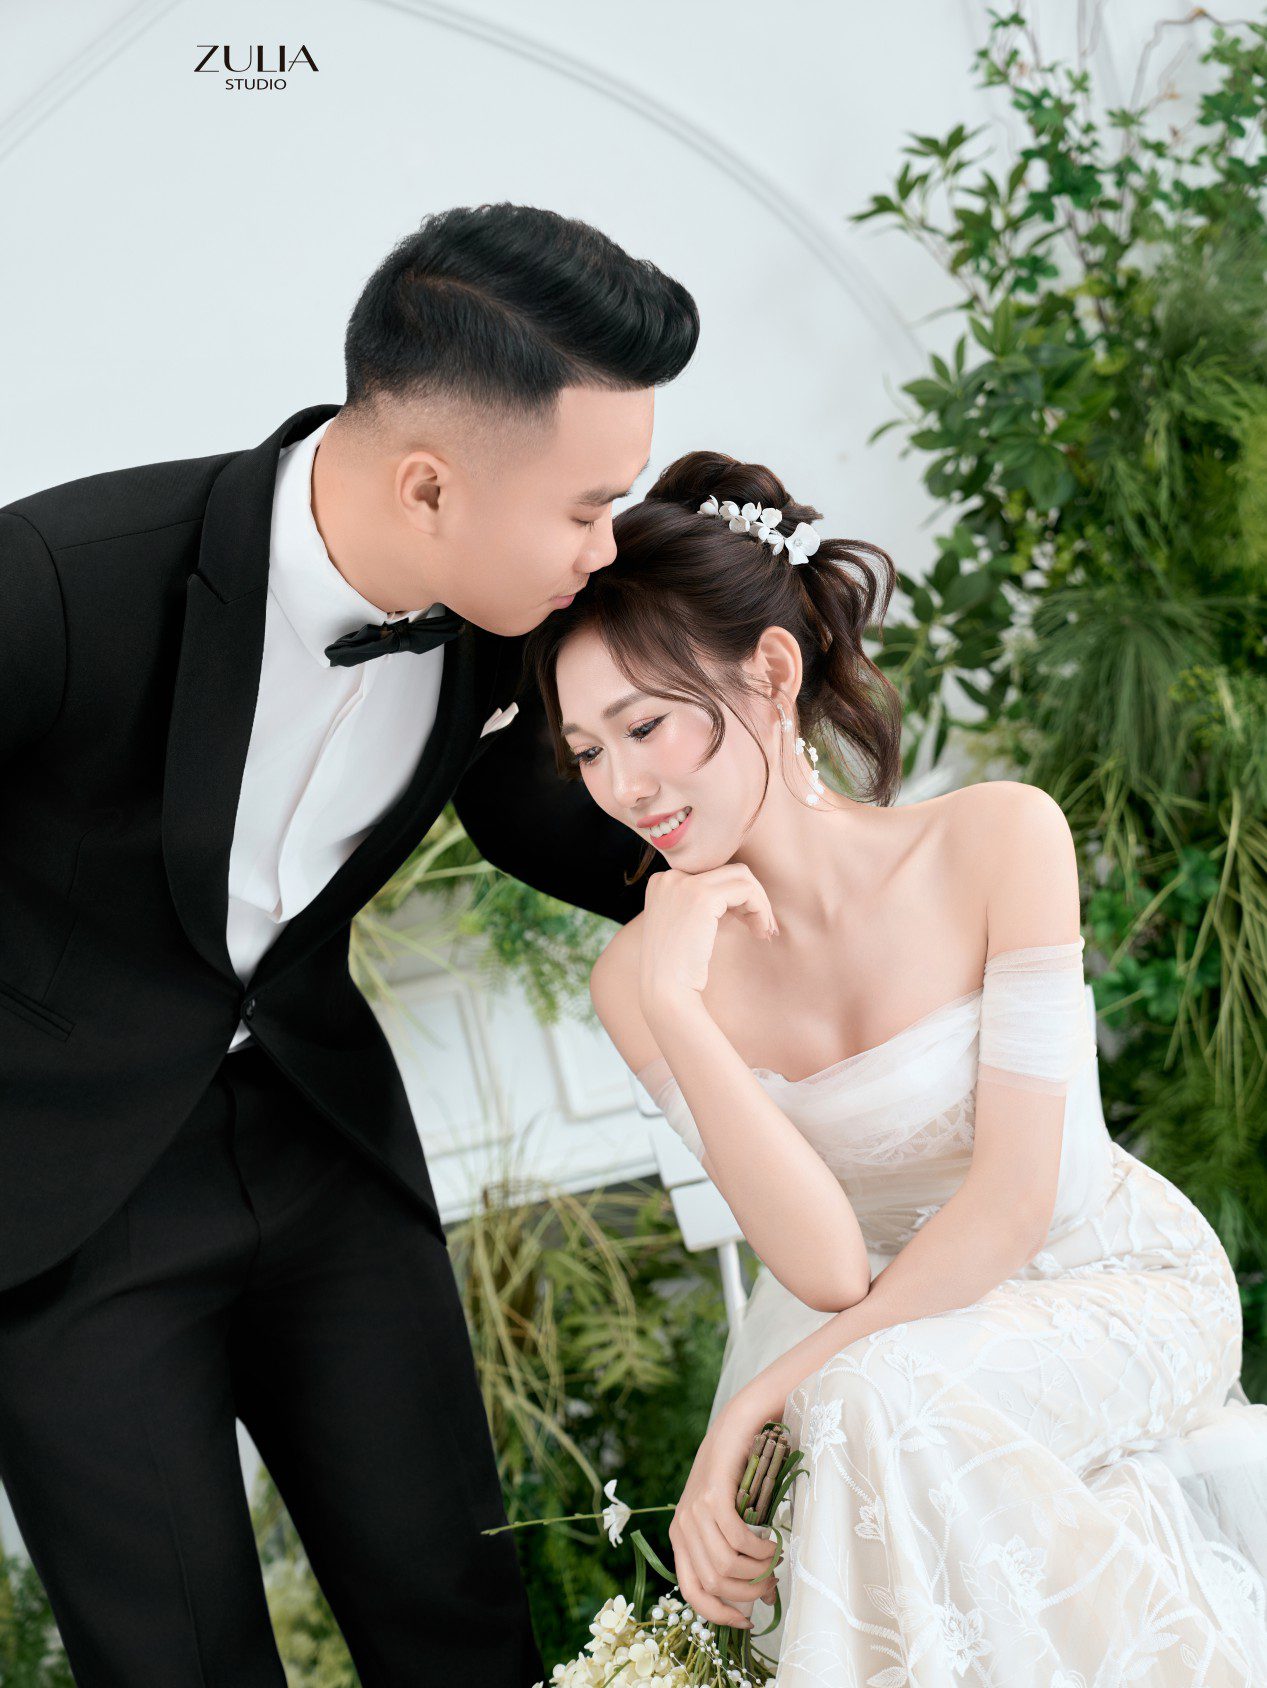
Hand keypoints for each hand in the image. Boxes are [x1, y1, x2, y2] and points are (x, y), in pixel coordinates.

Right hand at [639, 864, 777, 1012]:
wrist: (665, 991)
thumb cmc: (680, 966)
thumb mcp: (690, 924)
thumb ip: (709, 903)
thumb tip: (747, 893)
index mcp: (663, 881)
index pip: (712, 874)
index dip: (736, 897)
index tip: (749, 922)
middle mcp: (670, 876)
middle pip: (729, 870)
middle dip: (753, 896)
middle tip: (764, 926)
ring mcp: (684, 884)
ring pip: (741, 876)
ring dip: (760, 903)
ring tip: (765, 931)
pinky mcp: (701, 897)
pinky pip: (746, 890)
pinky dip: (760, 909)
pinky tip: (760, 931)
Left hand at [669, 1398, 780, 1628]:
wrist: (738, 1425)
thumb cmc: (738, 1475)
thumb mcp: (729, 1520)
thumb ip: (736, 1556)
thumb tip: (763, 1600)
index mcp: (679, 1538)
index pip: (690, 1592)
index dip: (718, 1614)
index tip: (746, 1621)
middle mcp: (681, 1527)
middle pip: (714, 1583)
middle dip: (748, 1592)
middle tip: (771, 1582)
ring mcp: (694, 1511)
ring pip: (725, 1566)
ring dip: (757, 1571)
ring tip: (774, 1559)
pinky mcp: (712, 1496)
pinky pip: (737, 1539)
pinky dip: (760, 1549)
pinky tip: (772, 1542)